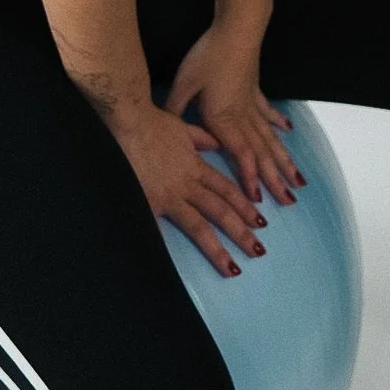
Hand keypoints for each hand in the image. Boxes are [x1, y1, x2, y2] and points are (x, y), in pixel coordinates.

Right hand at [107, 100, 267, 277]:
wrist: (129, 121)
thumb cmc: (153, 122)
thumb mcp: (184, 128)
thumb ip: (202, 138)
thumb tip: (216, 142)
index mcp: (196, 167)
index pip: (227, 191)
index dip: (245, 207)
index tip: (260, 222)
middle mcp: (188, 185)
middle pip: (220, 212)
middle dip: (241, 233)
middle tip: (258, 251)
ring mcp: (169, 197)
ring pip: (200, 226)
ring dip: (218, 249)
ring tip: (233, 268)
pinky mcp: (149, 203)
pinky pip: (160, 229)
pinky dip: (168, 247)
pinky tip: (177, 269)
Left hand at [161, 25, 304, 212]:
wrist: (235, 30)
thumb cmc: (208, 56)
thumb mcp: (184, 83)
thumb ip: (176, 109)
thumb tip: (165, 128)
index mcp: (224, 119)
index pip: (241, 156)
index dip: (249, 178)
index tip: (257, 200)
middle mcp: (243, 117)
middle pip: (263, 154)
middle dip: (275, 179)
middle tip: (290, 202)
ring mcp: (252, 104)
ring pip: (271, 139)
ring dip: (284, 160)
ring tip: (298, 179)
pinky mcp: (255, 91)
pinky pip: (269, 113)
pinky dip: (279, 125)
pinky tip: (289, 132)